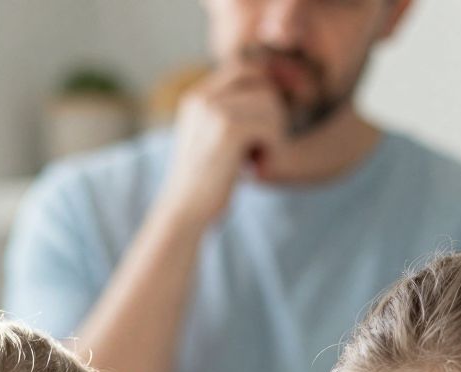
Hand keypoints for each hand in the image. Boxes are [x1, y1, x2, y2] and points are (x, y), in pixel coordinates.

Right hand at [155, 65, 284, 227]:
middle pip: (262, 83)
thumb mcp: (212, 140)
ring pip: (271, 103)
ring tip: (258, 157)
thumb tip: (271, 90)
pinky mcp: (228, 128)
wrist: (186, 212)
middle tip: (263, 145)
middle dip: (273, 114)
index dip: (265, 92)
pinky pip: (271, 125)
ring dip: (275, 133)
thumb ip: (231, 113)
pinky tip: (259, 165)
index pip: (245, 70)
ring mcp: (213, 110)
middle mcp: (202, 97)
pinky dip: (274, 148)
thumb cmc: (205, 184)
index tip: (268, 124)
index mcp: (196, 96)